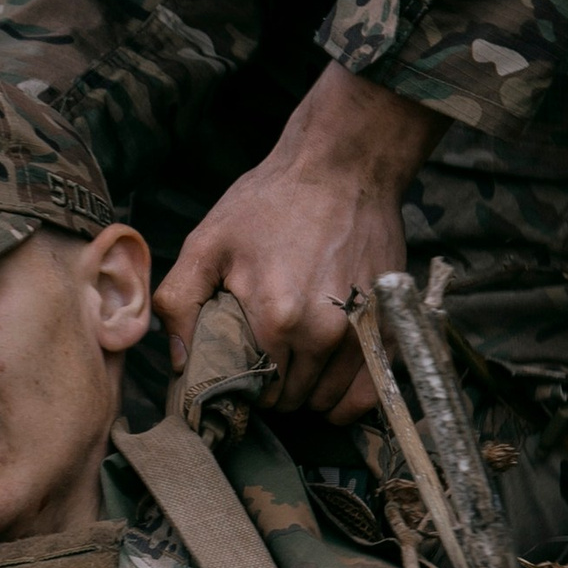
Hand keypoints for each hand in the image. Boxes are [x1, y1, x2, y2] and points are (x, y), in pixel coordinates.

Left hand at [153, 63, 443, 421]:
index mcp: (276, 318)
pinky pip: (369, 392)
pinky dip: (348, 398)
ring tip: (298, 360)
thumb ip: (179, 302)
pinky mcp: (389, 326)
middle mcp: (323, 334)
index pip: (255, 391)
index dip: (246, 385)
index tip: (244, 364)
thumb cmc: (271, 202)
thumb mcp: (207, 242)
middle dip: (276, 387)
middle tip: (269, 355)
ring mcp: (362, 332)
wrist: (343, 167)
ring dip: (310, 392)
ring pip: (329, 400)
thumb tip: (178, 362)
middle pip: (291, 398)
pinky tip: (331, 382)